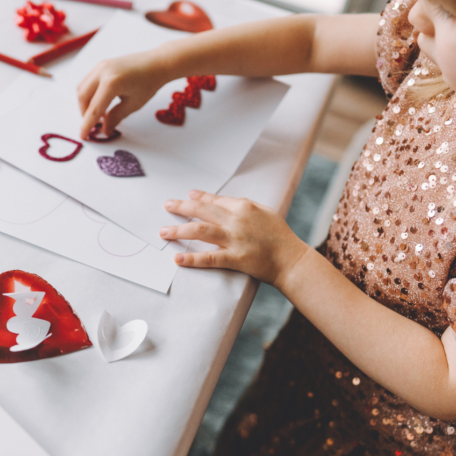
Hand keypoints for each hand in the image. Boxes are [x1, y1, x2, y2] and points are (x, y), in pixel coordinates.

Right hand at [76, 51, 171, 138]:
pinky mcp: (101, 64)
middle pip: (82, 97)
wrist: (157, 63)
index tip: (83, 136)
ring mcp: (100, 66)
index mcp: (111, 83)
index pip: (94, 108)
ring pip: (82, 88)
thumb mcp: (133, 104)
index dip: (87, 124)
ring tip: (99, 113)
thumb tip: (104, 130)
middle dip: (85, 113)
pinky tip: (100, 101)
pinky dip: (89, 93)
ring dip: (86, 103)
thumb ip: (115, 117)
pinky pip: (87, 81)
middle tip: (94, 125)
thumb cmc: (149, 83)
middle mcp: (102, 72)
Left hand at [160, 190, 309, 286]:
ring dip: (179, 231)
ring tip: (163, 232)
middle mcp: (236, 220)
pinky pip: (210, 258)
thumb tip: (227, 203)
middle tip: (167, 206)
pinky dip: (192, 259)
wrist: (292, 259)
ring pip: (200, 231)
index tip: (187, 196)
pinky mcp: (236, 258)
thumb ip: (245, 207)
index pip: (215, 200)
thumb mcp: (265, 213)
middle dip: (181, 208)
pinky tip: (178, 259)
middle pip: (202, 211)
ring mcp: (235, 239)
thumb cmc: (280, 237)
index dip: (199, 198)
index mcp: (244, 207)